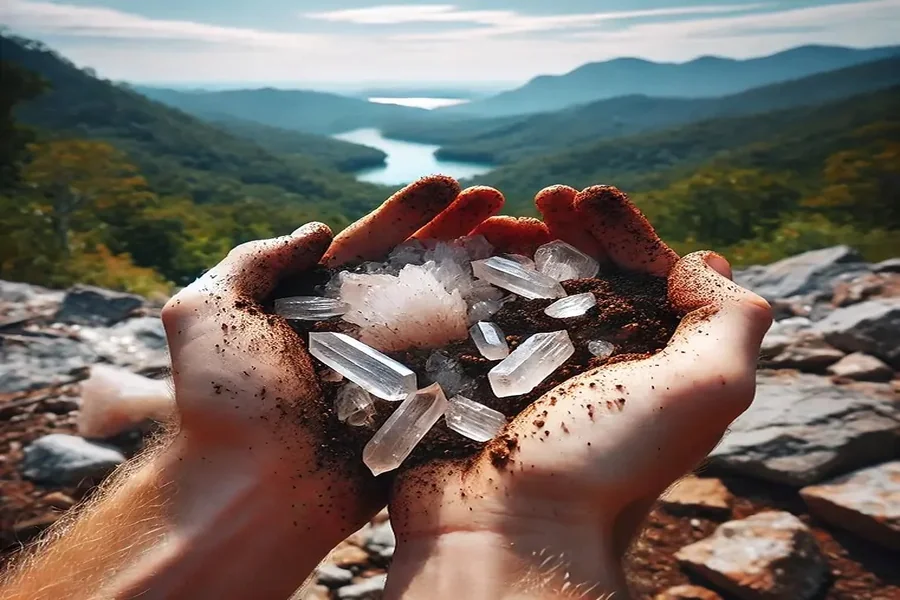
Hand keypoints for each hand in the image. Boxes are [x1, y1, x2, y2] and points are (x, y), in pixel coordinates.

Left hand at [159, 176, 501, 595]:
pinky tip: (525, 311)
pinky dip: (491, 342)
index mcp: (316, 305)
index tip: (452, 184)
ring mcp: (390, 374)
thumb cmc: (222, 401)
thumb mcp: (207, 310)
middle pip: (419, 272)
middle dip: (460, 234)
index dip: (411, 213)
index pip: (372, 246)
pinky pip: (458, 372)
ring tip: (527, 245)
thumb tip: (318, 230)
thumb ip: (254, 260)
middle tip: (502, 204)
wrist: (245, 490)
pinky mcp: (414, 413)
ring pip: (447, 315)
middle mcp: (358, 333)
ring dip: (484, 278)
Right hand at [385, 185, 772, 599]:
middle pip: (583, 275)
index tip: (587, 197)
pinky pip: (473, 314)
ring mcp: (527, 372)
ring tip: (495, 221)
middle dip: (568, 228)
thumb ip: (730, 317)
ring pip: (525, 287)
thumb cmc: (605, 463)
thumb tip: (704, 262)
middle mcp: (591, 365)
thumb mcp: (704, 390)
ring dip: (515, 244)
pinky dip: (470, 277)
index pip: (642, 274)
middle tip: (545, 200)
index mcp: (648, 364)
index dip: (621, 229)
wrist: (504, 532)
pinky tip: (460, 254)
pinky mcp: (473, 380)